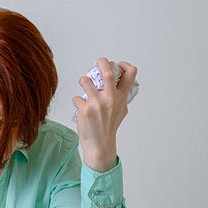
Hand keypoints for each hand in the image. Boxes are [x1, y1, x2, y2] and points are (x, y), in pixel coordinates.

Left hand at [72, 57, 137, 171]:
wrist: (100, 145)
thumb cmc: (109, 127)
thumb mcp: (121, 110)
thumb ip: (121, 96)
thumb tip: (119, 81)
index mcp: (121, 97)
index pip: (131, 74)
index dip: (124, 64)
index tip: (116, 65)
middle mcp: (111, 99)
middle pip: (108, 73)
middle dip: (102, 62)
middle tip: (98, 62)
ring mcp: (97, 104)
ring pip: (85, 81)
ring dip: (83, 81)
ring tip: (84, 86)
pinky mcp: (84, 110)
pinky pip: (76, 98)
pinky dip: (77, 101)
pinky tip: (81, 108)